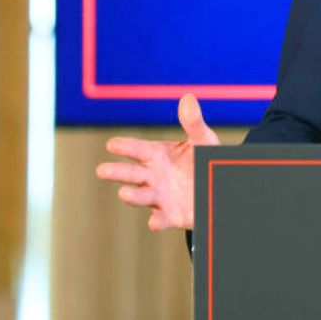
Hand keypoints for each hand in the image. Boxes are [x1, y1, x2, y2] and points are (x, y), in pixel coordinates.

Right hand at [96, 94, 218, 230]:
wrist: (218, 186)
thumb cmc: (204, 159)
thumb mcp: (203, 140)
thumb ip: (194, 123)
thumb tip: (187, 98)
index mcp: (158, 155)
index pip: (137, 149)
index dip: (125, 146)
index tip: (112, 144)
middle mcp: (154, 176)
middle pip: (131, 173)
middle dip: (117, 172)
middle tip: (102, 170)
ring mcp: (161, 196)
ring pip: (141, 196)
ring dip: (132, 196)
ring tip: (124, 192)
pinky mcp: (172, 214)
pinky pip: (161, 219)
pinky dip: (157, 221)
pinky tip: (154, 222)